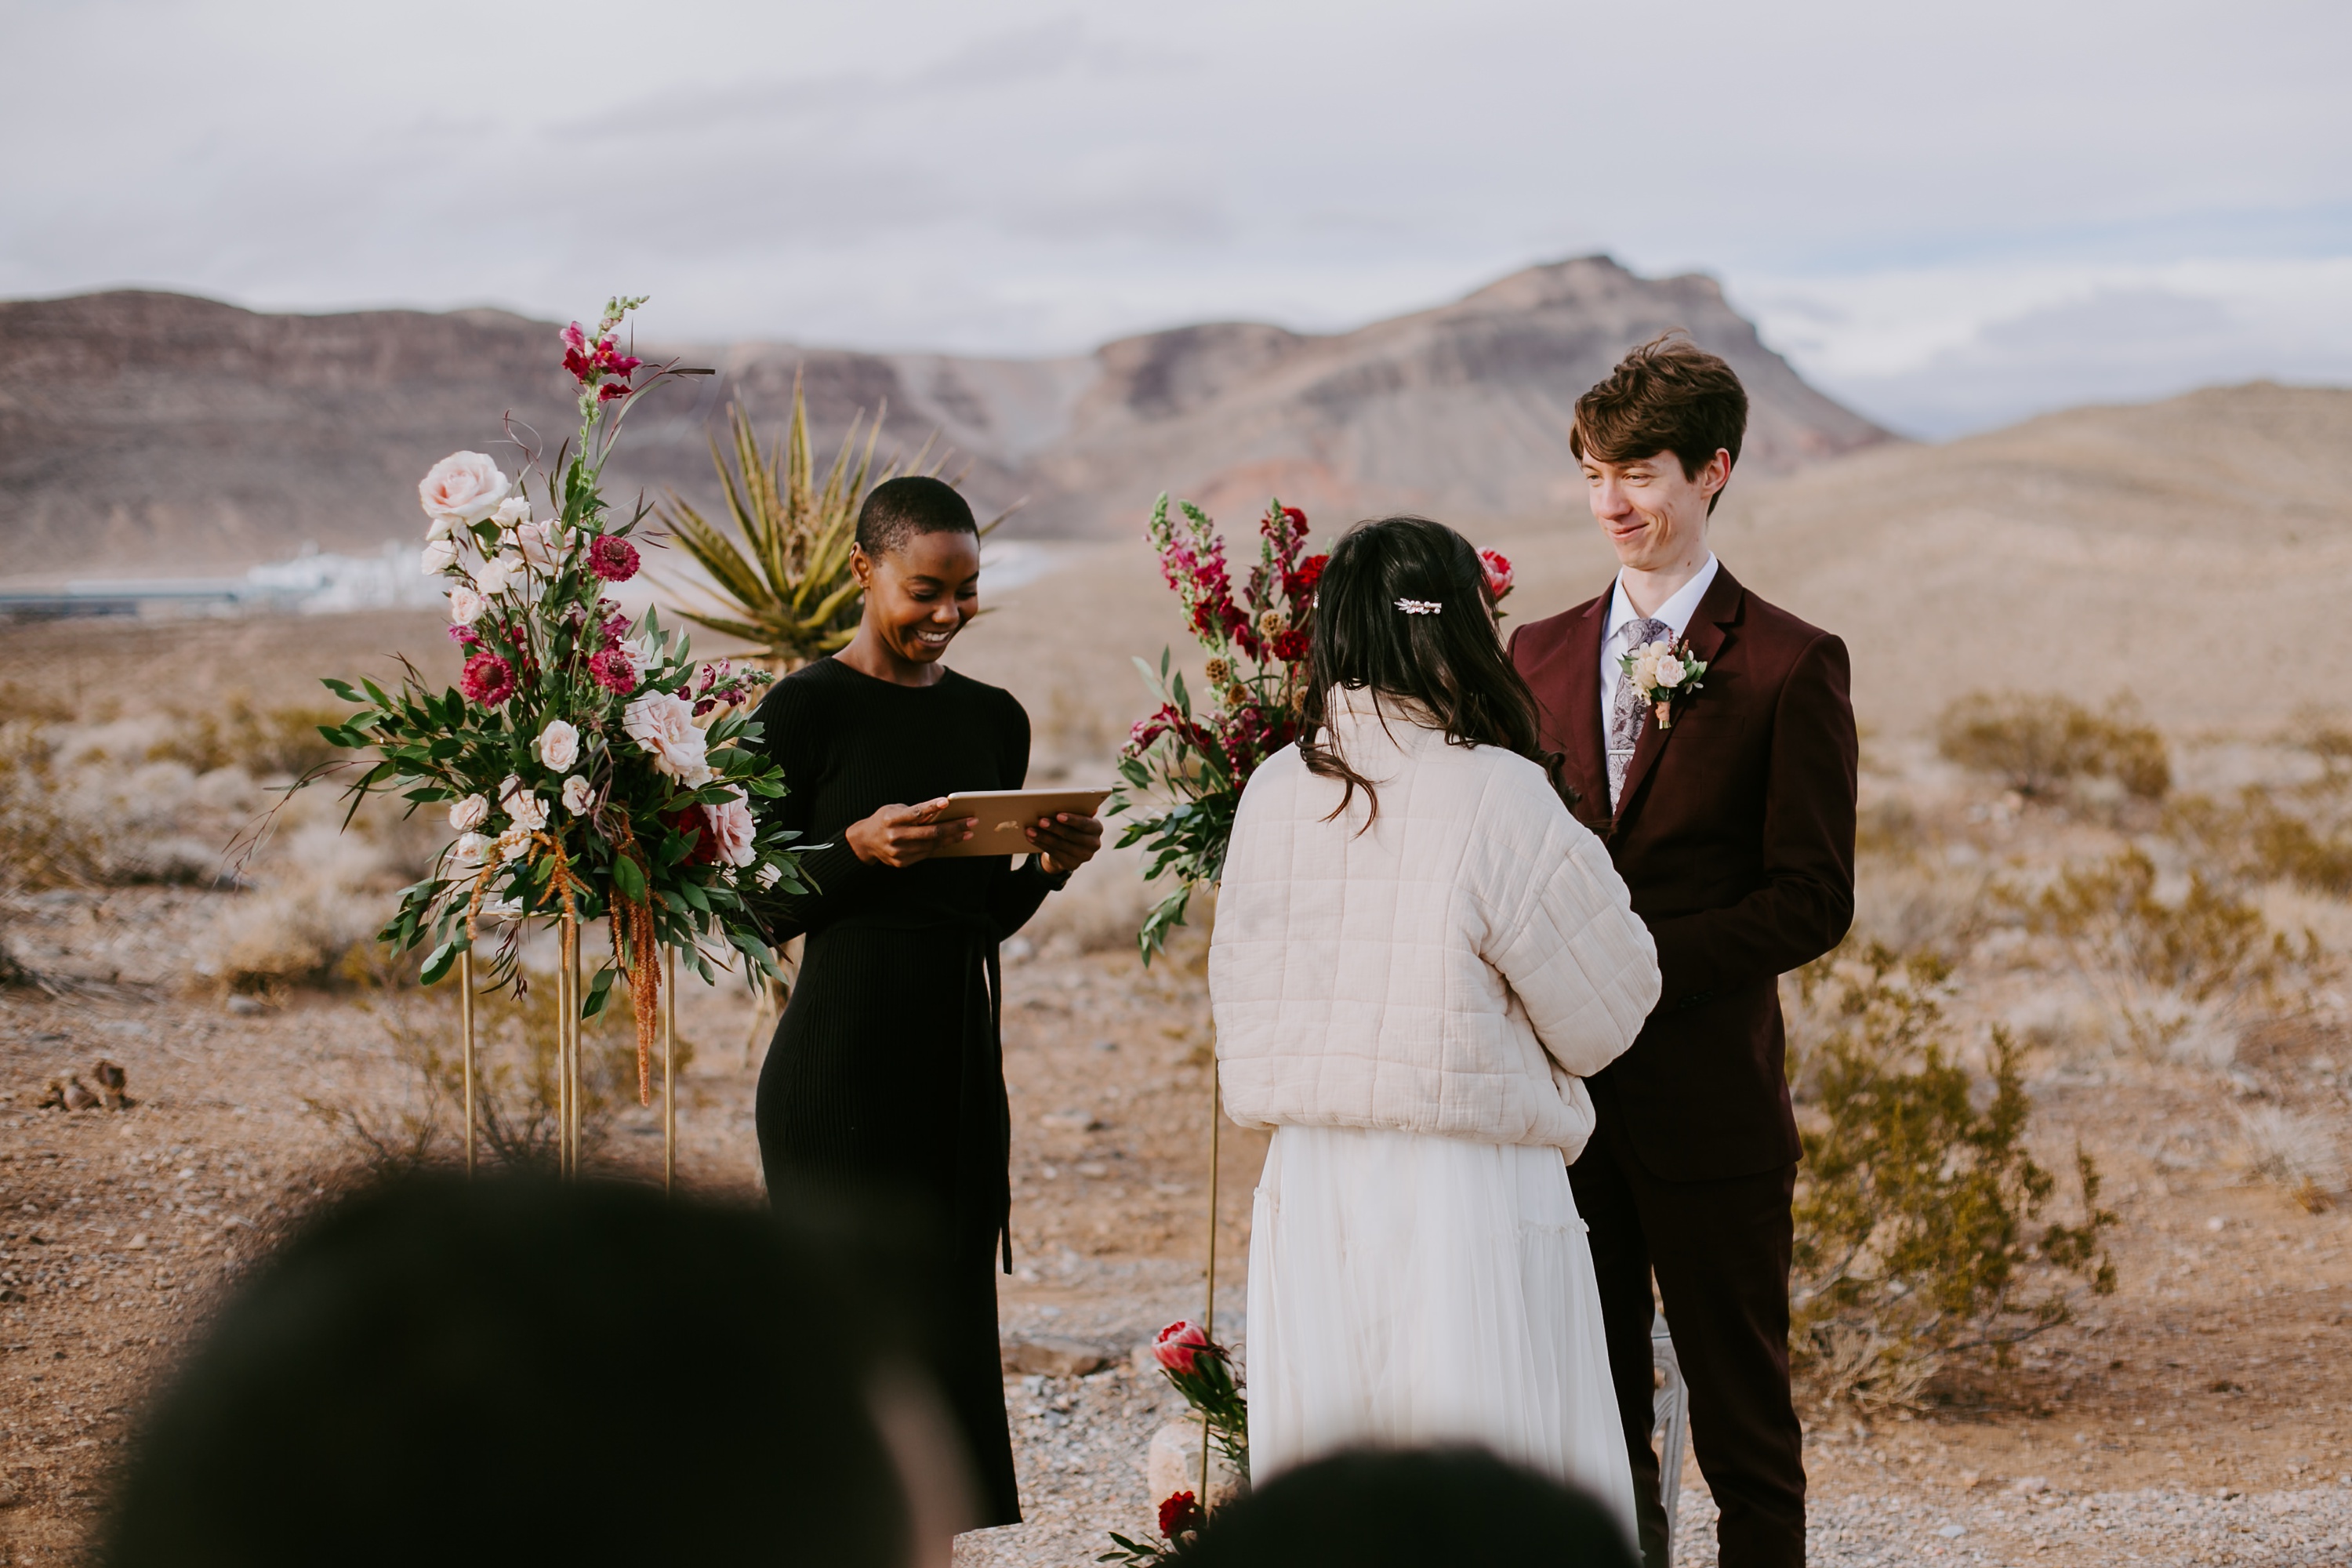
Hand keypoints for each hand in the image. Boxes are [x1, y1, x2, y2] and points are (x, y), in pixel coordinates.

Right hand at [845, 799, 974, 867]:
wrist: (864, 842)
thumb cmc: (884, 820)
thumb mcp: (895, 810)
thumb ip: (915, 812)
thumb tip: (942, 812)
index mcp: (891, 819)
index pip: (915, 813)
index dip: (931, 807)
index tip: (947, 802)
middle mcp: (895, 836)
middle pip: (930, 832)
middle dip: (954, 827)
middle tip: (972, 822)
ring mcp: (898, 852)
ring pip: (931, 845)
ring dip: (952, 838)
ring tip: (967, 832)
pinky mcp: (901, 862)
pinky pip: (925, 854)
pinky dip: (939, 847)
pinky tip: (951, 840)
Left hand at [1026, 811, 1102, 875]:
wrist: (1070, 848)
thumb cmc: (1072, 826)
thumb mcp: (1075, 817)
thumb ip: (1076, 809)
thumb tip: (1075, 799)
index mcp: (1097, 828)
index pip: (1085, 824)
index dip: (1072, 819)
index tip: (1058, 815)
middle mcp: (1094, 843)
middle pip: (1071, 835)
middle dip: (1054, 828)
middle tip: (1040, 821)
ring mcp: (1084, 856)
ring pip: (1061, 845)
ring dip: (1044, 837)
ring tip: (1030, 830)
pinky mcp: (1073, 864)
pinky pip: (1055, 853)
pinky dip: (1041, 844)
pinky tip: (1032, 838)